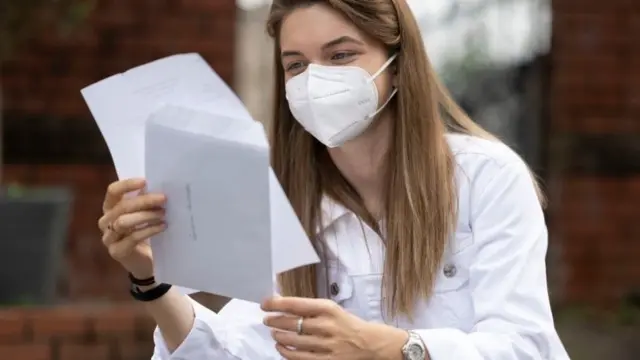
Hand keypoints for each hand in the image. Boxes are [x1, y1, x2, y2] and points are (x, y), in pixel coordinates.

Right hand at [97, 178, 166, 278]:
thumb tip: (157, 186)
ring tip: (163, 214)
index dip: (127, 185)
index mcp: (110, 208)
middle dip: (144, 201)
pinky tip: (162, 226)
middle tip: (163, 199)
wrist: (145, 262)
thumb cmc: (145, 233)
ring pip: (124, 222)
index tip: (145, 181)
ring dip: (146, 216)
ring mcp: (108, 237)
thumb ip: (146, 201)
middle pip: (122, 207)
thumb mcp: (145, 214)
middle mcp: (105, 221)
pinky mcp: (116, 251)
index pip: (112, 192)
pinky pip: (132, 237)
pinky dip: (149, 230)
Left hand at [262, 297, 408, 359]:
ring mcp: (327, 345)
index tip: (265, 303)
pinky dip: (287, 353)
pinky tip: (281, 348)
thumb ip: (311, 309)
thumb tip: (282, 306)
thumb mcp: (332, 310)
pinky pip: (300, 358)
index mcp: (328, 308)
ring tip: (274, 333)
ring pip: (294, 341)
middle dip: (275, 321)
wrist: (372, 344)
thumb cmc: (348, 324)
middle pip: (292, 323)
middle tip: (267, 319)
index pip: (296, 304)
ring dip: (279, 337)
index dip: (277, 303)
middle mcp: (327, 325)